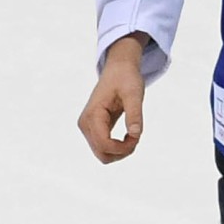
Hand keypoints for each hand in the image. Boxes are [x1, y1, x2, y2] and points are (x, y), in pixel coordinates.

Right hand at [79, 37, 153, 163]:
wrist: (118, 69)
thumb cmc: (126, 79)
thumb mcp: (134, 94)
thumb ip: (135, 114)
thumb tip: (136, 134)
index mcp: (93, 115)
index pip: (104, 144)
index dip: (124, 147)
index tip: (138, 136)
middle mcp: (85, 123)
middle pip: (102, 154)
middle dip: (122, 151)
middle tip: (136, 137)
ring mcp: (87, 127)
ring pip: (102, 153)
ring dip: (120, 151)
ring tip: (133, 135)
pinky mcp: (93, 128)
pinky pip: (104, 147)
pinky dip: (118, 147)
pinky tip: (129, 135)